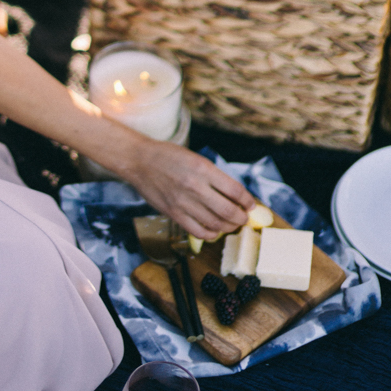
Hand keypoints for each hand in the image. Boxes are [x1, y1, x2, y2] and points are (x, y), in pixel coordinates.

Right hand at [121, 138, 254, 240]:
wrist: (139, 161)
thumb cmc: (168, 156)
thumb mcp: (195, 158)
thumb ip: (214, 176)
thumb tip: (235, 195)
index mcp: (203, 169)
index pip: (235, 191)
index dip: (247, 201)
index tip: (251, 205)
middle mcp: (195, 187)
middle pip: (228, 211)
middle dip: (241, 218)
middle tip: (244, 217)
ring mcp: (184, 203)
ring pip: (216, 224)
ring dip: (229, 227)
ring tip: (231, 224)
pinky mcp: (174, 214)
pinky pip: (199, 232)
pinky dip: (211, 234)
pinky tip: (214, 230)